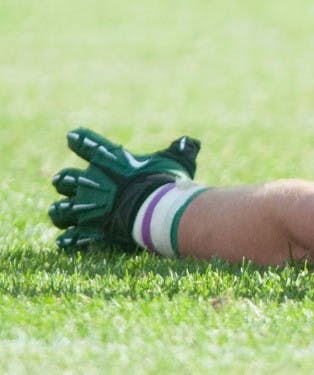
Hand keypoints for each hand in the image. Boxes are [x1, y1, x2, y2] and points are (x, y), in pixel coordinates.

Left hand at [48, 128, 199, 249]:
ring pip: (61, 210)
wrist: (154, 210)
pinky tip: (68, 240)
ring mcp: (87, 208)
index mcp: (110, 161)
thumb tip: (190, 142)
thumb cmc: (165, 182)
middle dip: (65, 182)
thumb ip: (181, 151)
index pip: (89, 144)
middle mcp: (92, 183)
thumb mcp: (177, 161)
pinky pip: (72, 238)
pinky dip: (70, 240)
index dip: (81, 140)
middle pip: (65, 179)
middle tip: (67, 183)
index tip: (73, 136)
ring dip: (61, 211)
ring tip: (64, 212)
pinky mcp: (90, 231)